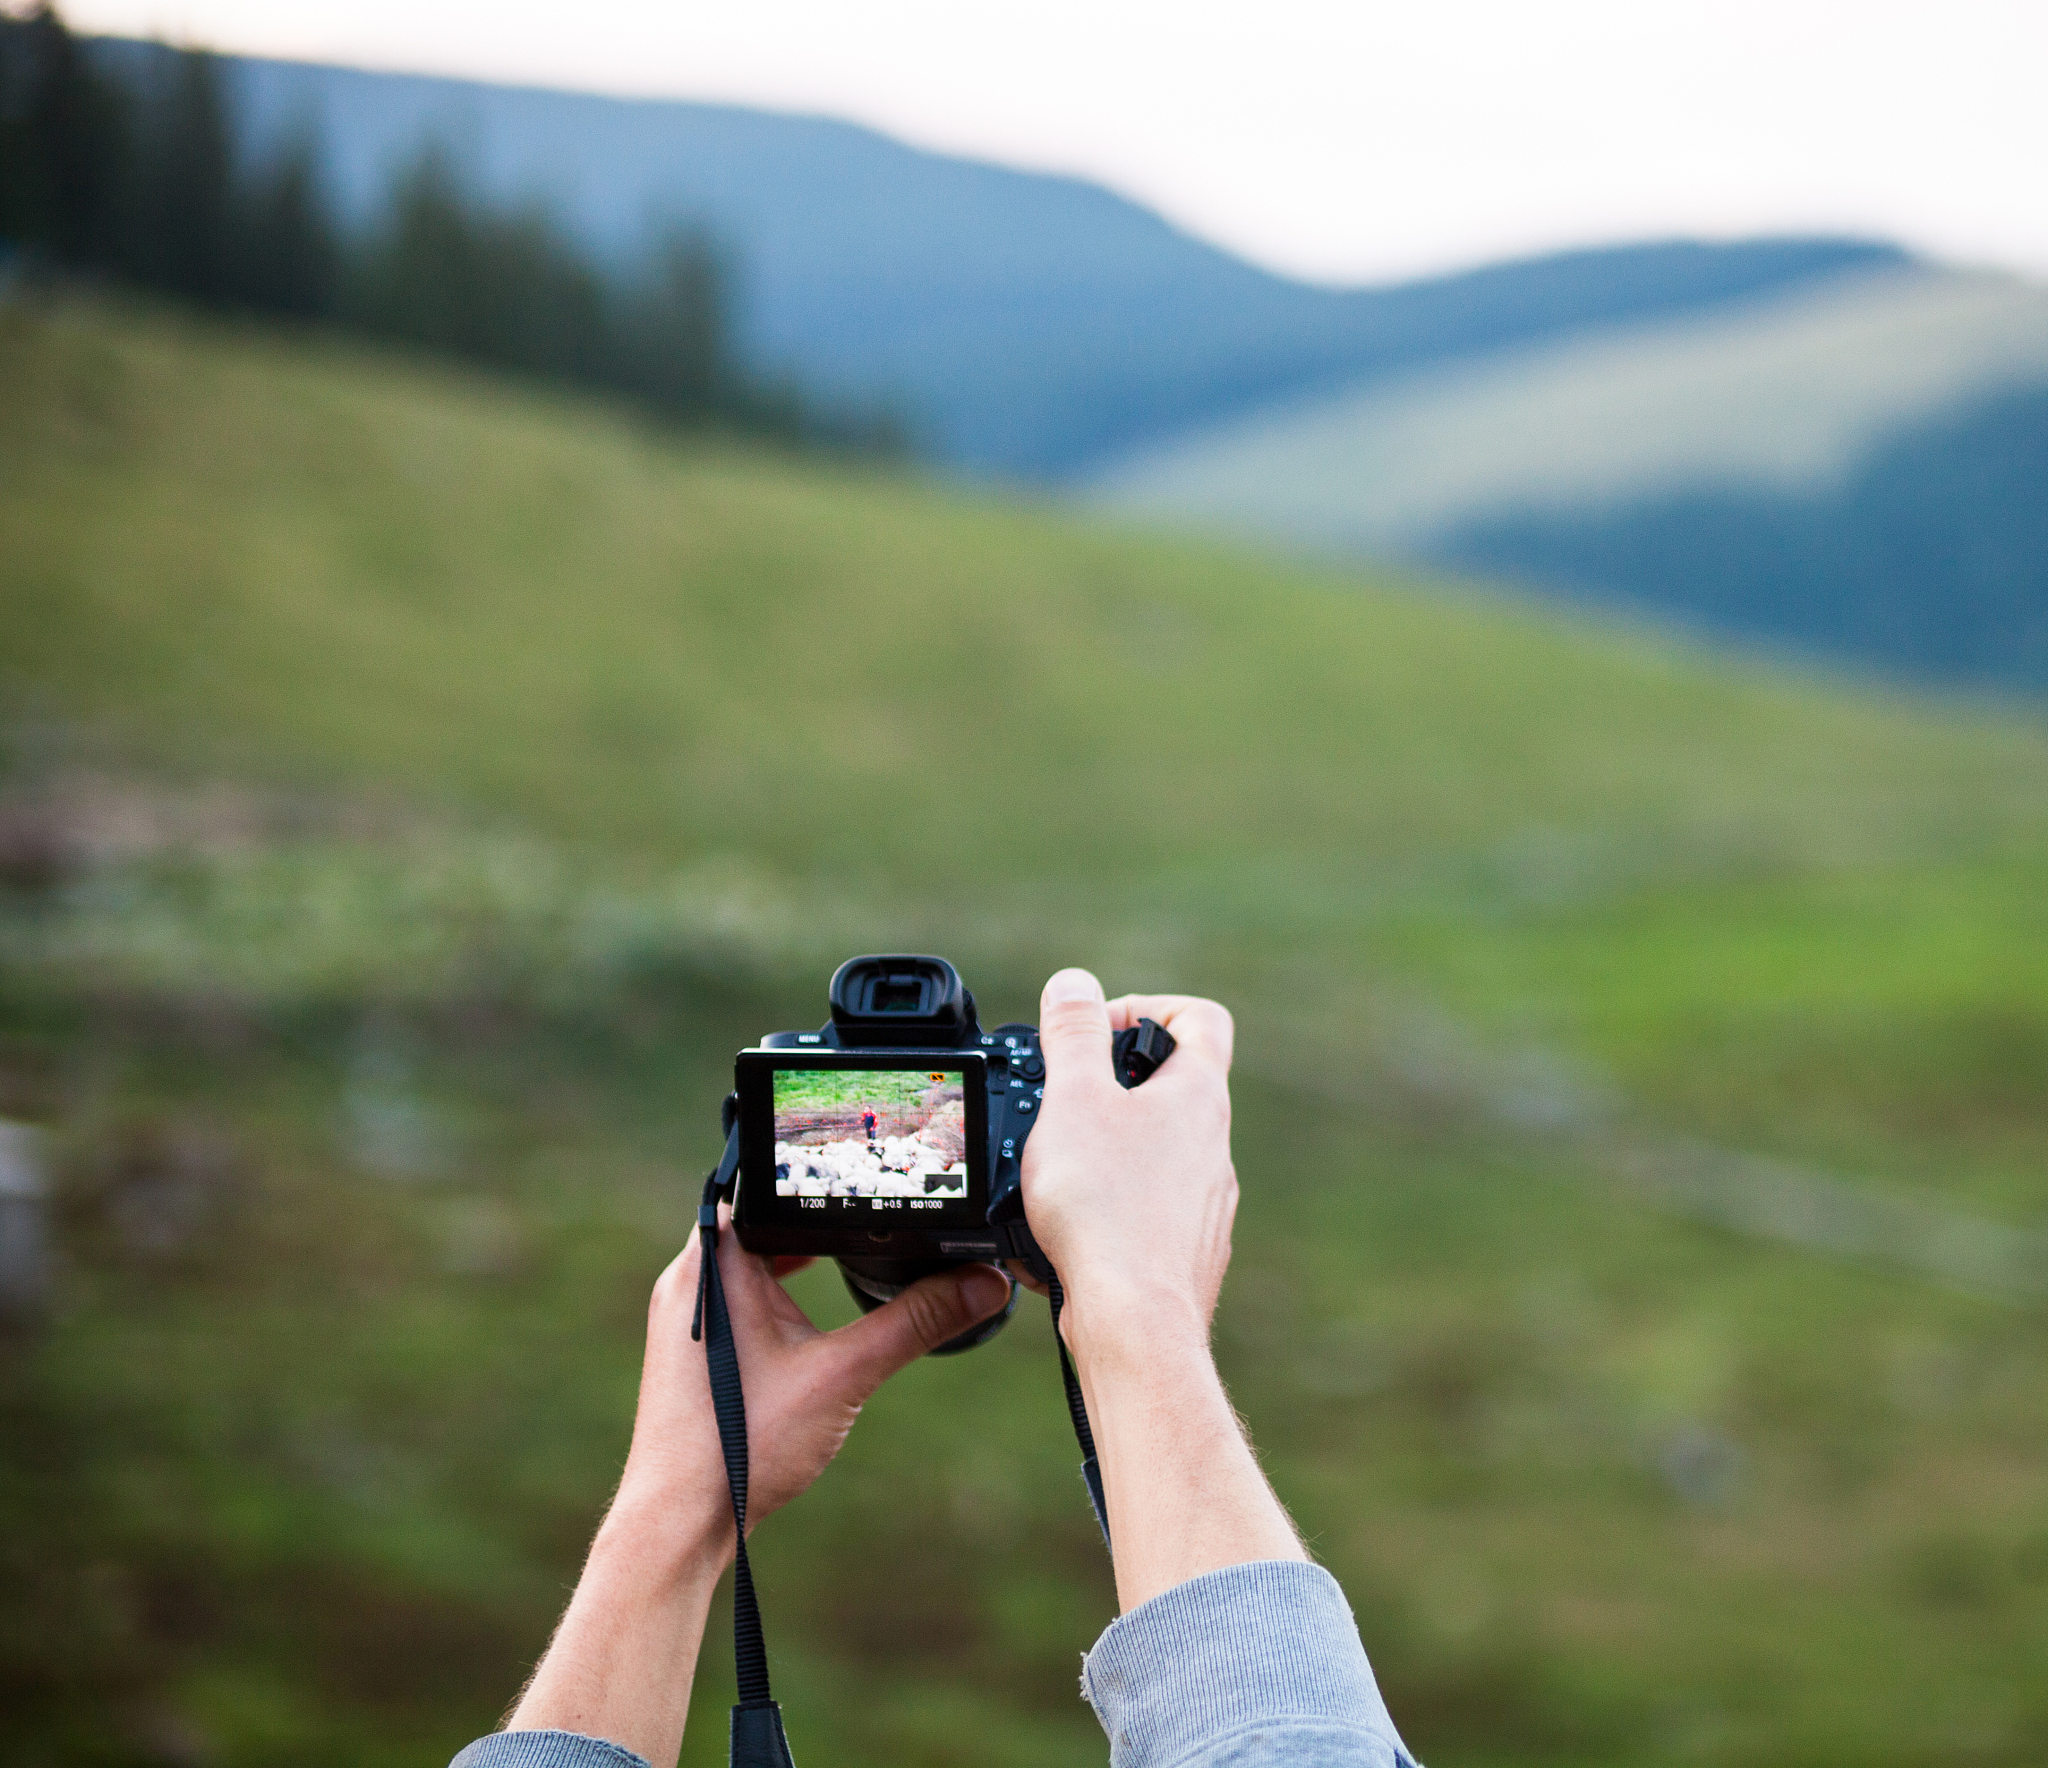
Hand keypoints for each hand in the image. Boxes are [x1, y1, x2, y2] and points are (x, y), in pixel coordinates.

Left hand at [620, 1210, 1014, 1532]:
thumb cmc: (742, 1443)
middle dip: (819, 1218)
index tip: (866, 1169)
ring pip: (752, 1261)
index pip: (765, 1183)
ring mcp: (687, 1317)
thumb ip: (916, 1321)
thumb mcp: (845, 1374)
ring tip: (855, 1253)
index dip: (816, 1172)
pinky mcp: (694, 1350)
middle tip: (876, 1209)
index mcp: (716, 1262)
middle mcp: (690, 1279)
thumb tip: (982, 1284)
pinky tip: (813, 1314)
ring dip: (798, 1258)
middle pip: (764, 1220)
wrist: (679, 1522)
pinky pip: (740, 1296)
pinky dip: (779, 1294)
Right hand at [1021, 967, 1238, 1352]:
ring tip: (1052, 1171)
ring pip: (1155, 1155)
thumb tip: (1075, 984)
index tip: (1096, 1035)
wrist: (1135, 1324)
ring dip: (1103, 1151)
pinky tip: (1062, 1229)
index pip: (1199, 1017)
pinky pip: (1144, 1211)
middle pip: (1170, 1088)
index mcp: (1198, 1096)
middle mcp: (1213, 1146)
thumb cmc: (1108, 1210)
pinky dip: (1106, 1208)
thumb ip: (1074, 1035)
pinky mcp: (1183, 1252)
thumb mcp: (1074, 1099)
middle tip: (1058, 1104)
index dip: (1147, 1007)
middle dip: (1107, 1089)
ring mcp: (1204, 1203)